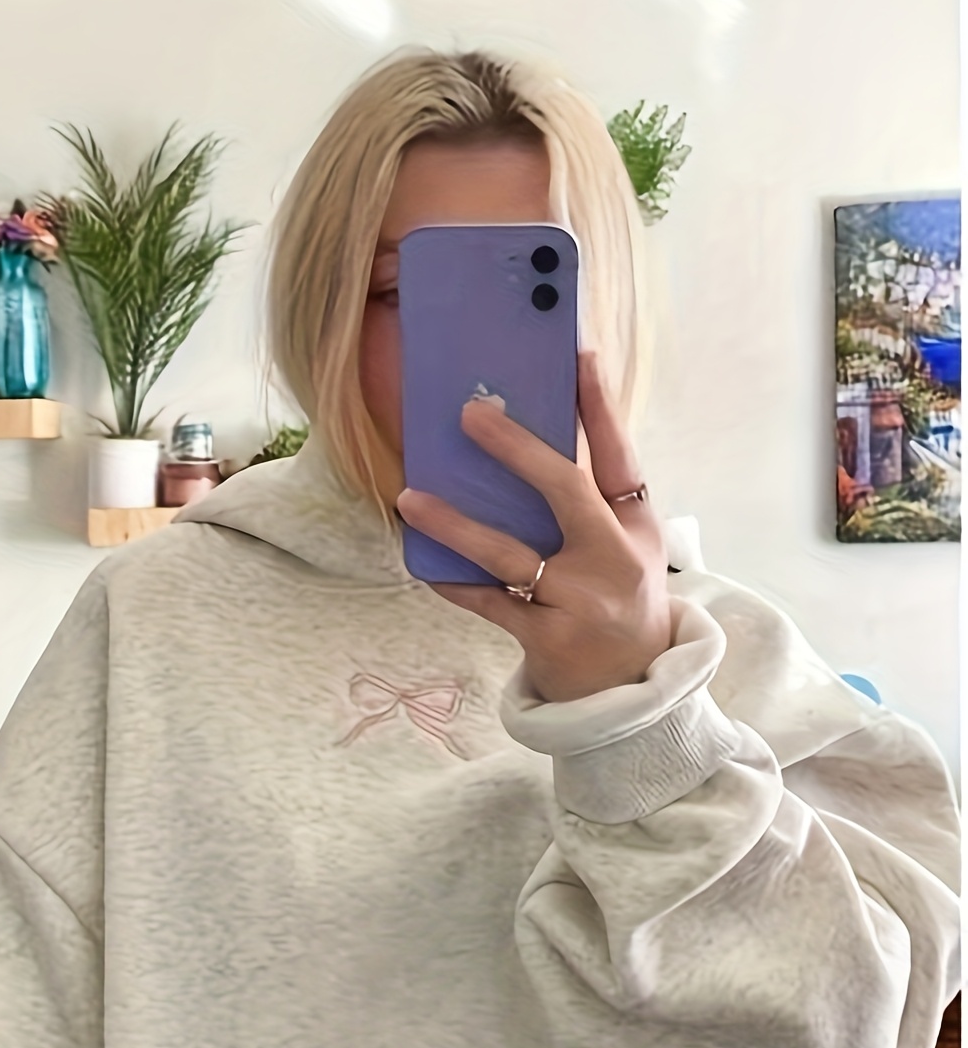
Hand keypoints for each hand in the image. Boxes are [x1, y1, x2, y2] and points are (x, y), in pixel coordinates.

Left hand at [397, 352, 672, 702]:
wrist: (631, 693)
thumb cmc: (619, 601)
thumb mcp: (628, 549)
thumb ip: (593, 501)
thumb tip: (529, 441)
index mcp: (636, 527)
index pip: (620, 455)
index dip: (600, 405)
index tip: (578, 354)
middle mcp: (613, 559)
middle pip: (566, 490)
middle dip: (518, 448)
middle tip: (472, 413)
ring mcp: (580, 601)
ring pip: (509, 553)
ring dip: (455, 524)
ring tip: (410, 498)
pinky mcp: (547, 638)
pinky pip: (488, 602)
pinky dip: (454, 582)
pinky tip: (422, 565)